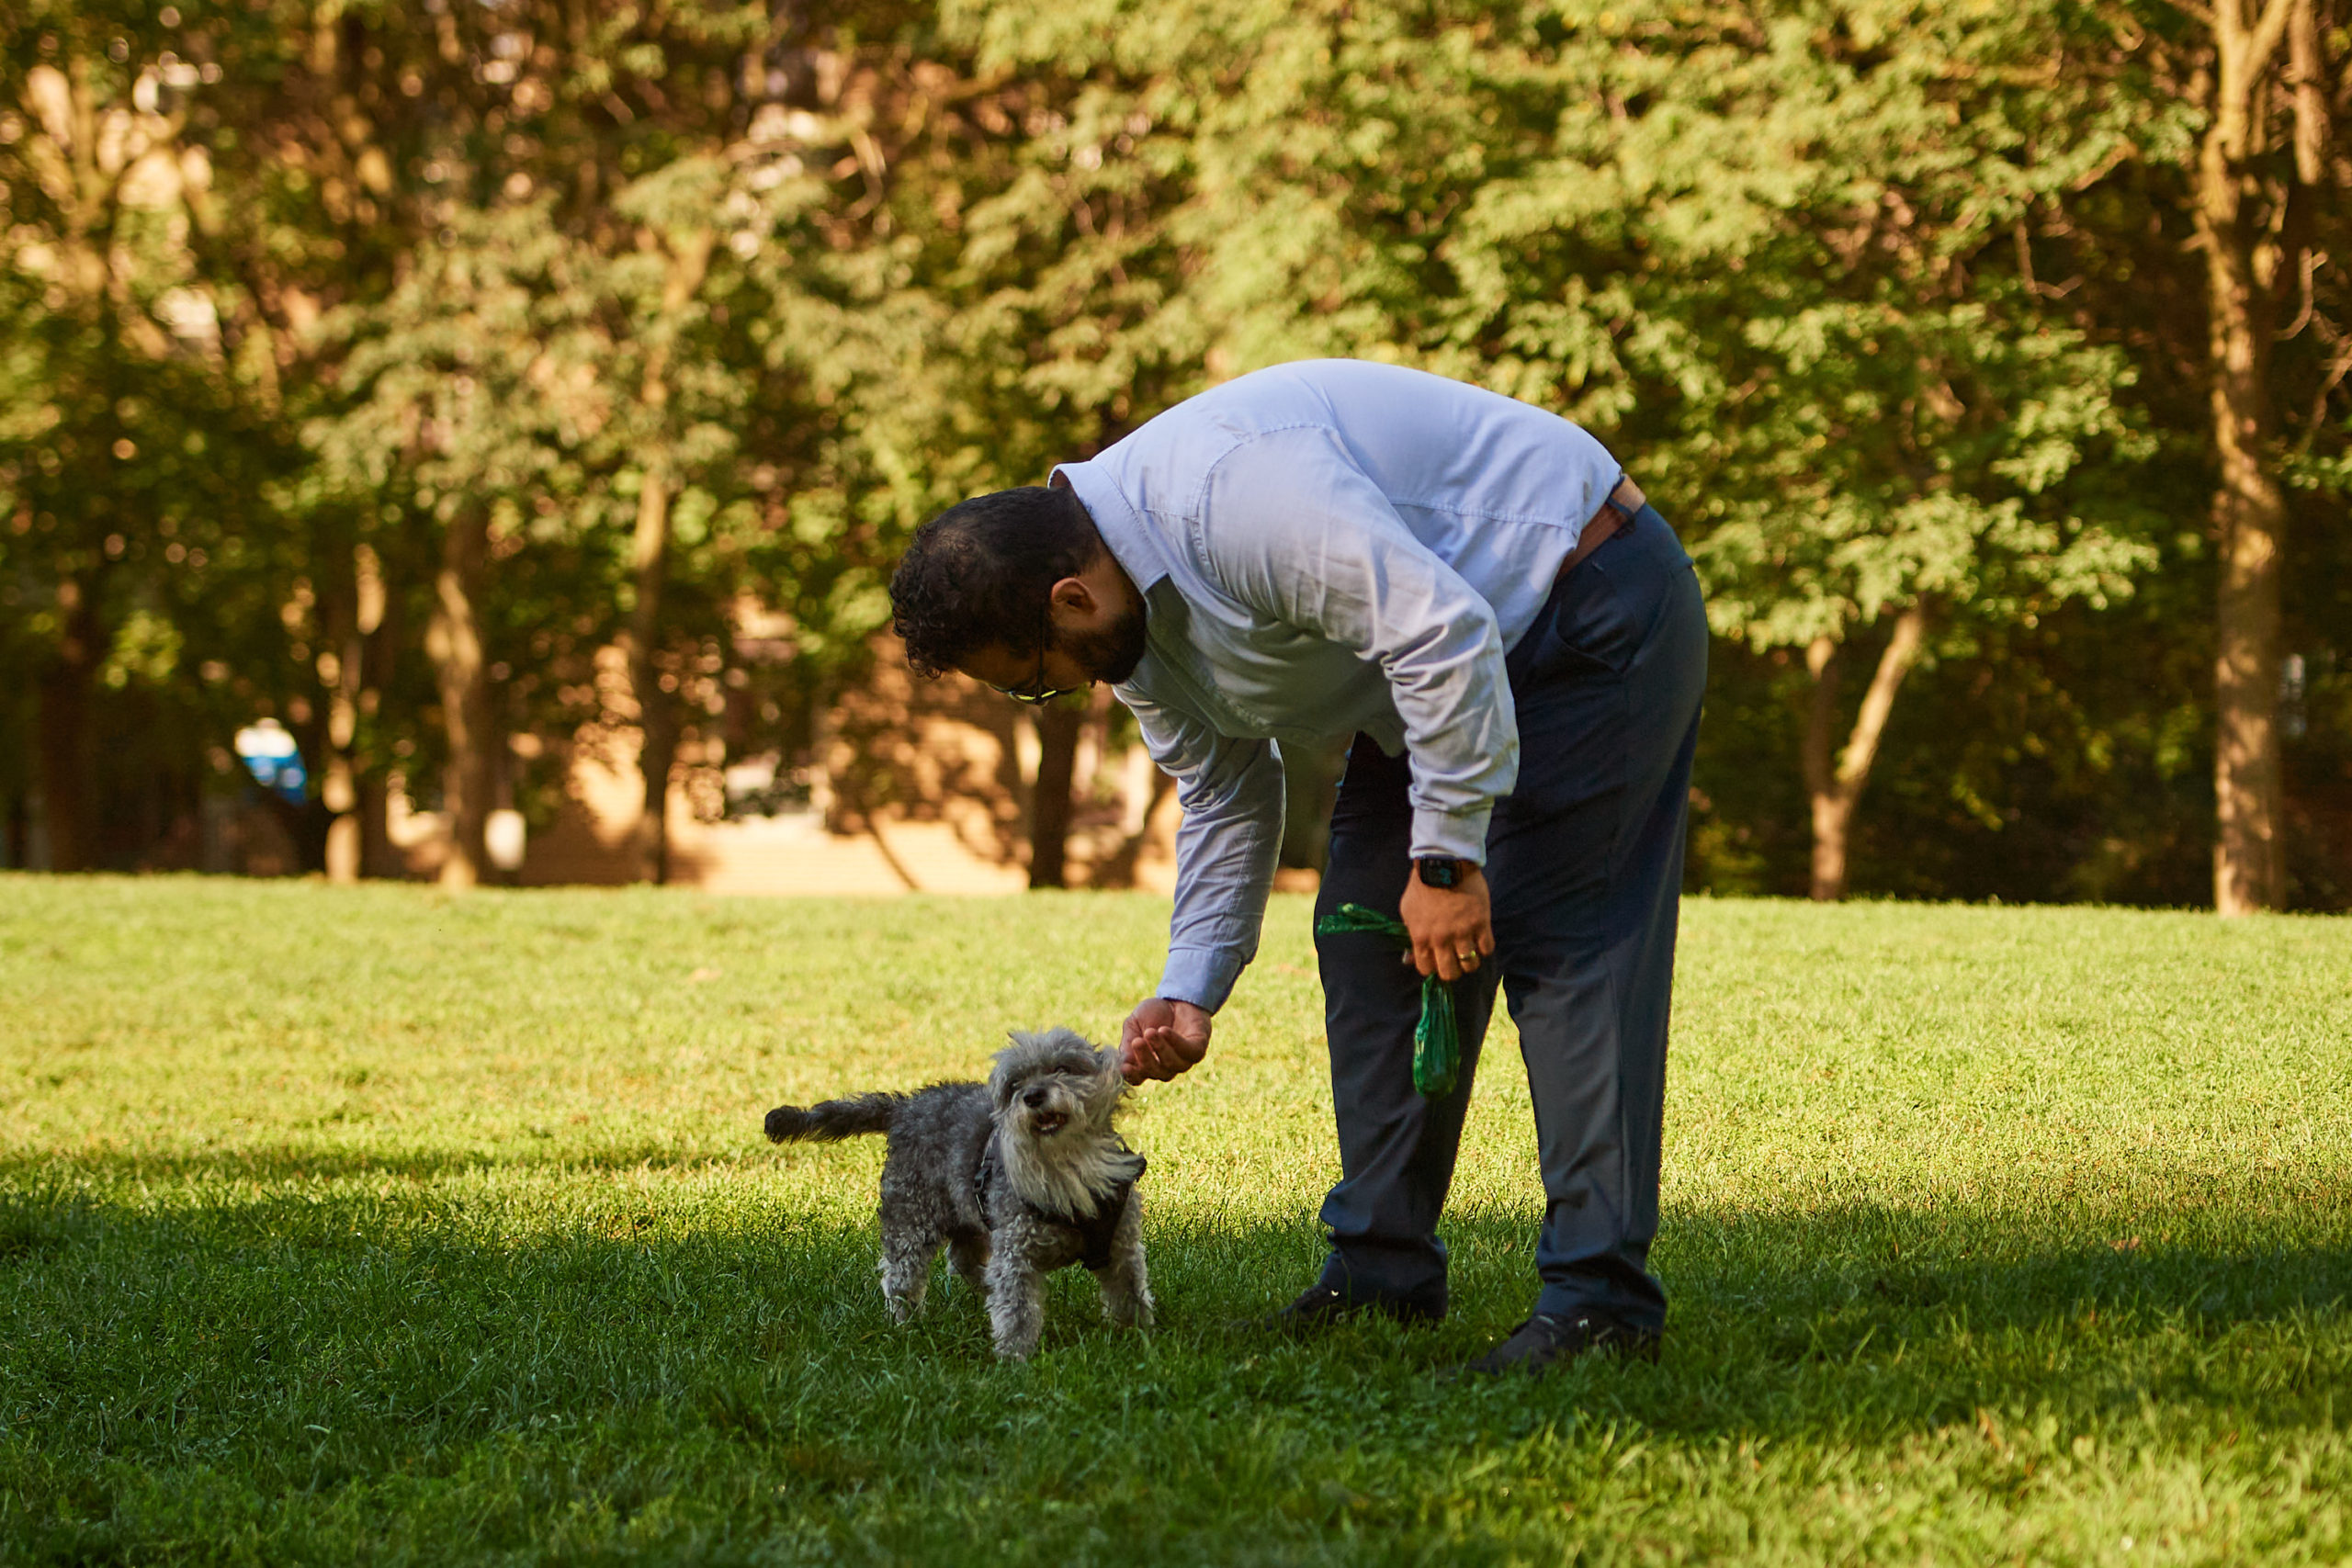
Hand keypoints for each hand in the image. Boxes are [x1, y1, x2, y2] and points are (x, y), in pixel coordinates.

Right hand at [1119, 997, 1210, 1083]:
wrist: (1177, 999)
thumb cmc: (1153, 1014)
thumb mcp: (1134, 1024)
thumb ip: (1128, 1041)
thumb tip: (1123, 1062)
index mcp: (1147, 1064)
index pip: (1138, 1078)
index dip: (1132, 1075)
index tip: (1124, 1066)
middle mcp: (1165, 1067)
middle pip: (1155, 1073)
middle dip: (1145, 1058)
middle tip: (1137, 1041)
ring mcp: (1183, 1060)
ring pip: (1172, 1064)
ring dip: (1160, 1048)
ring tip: (1151, 1032)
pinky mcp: (1197, 1050)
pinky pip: (1188, 1052)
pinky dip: (1176, 1042)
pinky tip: (1164, 1031)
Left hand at [1399, 864, 1493, 982]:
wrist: (1444, 864)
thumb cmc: (1422, 887)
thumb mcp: (1407, 911)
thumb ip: (1409, 935)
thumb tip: (1408, 959)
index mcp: (1421, 937)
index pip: (1426, 969)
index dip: (1432, 967)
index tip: (1438, 960)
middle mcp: (1441, 939)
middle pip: (1449, 973)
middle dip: (1453, 970)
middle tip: (1455, 959)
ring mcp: (1462, 932)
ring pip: (1470, 965)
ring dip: (1470, 962)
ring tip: (1470, 950)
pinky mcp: (1481, 923)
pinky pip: (1487, 949)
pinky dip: (1485, 948)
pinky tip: (1480, 939)